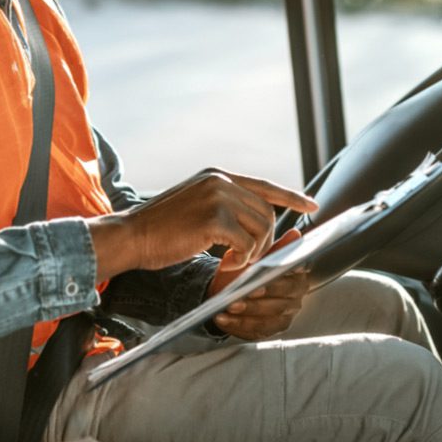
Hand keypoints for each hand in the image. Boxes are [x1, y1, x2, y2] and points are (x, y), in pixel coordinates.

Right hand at [87, 168, 316, 281]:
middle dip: (263, 242)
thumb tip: (260, 220)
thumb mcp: (196, 207)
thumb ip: (224, 206)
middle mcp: (220, 180)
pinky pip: (246, 245)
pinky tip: (223, 265)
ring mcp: (217, 197)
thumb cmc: (160, 230)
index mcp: (217, 176)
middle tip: (242, 260)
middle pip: (267, 214)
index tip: (312, 206)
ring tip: (231, 262)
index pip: (264, 185)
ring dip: (251, 254)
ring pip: (261, 230)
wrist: (130, 236)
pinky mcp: (213, 218)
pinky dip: (240, 261)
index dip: (292, 197)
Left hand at [207, 229, 311, 340]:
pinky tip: (222, 318)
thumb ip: (276, 248)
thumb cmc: (247, 270)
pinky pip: (256, 330)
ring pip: (268, 318)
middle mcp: (296, 296)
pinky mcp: (272, 329)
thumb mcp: (257, 257)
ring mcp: (286, 315)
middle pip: (280, 302)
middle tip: (237, 298)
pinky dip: (237, 325)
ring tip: (227, 308)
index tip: (257, 283)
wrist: (231, 287)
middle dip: (257, 301)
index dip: (274, 282)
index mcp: (297, 275)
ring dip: (245, 314)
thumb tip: (295, 234)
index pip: (291, 280)